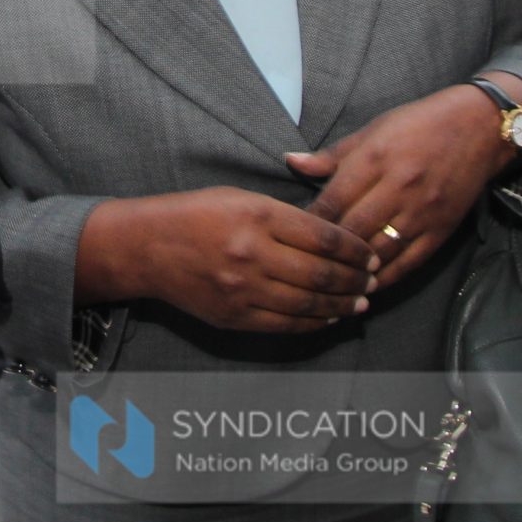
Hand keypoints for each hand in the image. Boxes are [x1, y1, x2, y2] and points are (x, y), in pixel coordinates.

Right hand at [80, 188, 376, 333]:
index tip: (370, 252)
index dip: (353, 248)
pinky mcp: (233, 316)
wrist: (148, 247)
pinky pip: (284, 324)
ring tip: (361, 301)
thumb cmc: (198, 213)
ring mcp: (241, 289)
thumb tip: (333, 237)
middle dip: (354, 279)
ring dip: (341, 304)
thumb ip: (286, 215)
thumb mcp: (243, 197)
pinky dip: (313, 323)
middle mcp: (251, 253)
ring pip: (307, 303)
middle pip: (319, 273)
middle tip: (373, 279)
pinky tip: (330, 317)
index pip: (322, 235)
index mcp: (257, 215)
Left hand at [286, 82, 520, 292]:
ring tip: (334, 282)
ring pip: (379, 251)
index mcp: (375, 158)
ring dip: (355, 270)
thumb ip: (332, 155)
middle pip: (352, 231)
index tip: (293, 237)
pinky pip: (409, 262)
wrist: (478, 127)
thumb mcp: (372, 130)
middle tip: (308, 265)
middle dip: (328, 251)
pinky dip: (386, 277)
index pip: (332, 201)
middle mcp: (397, 186)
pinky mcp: (441, 228)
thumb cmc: (418, 124)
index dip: (309, 223)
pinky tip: (369, 285)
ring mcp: (421, 211)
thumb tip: (290, 161)